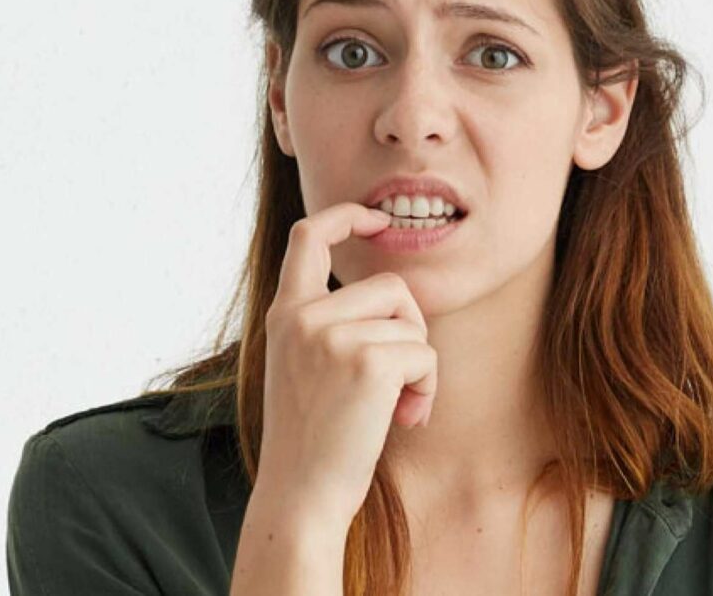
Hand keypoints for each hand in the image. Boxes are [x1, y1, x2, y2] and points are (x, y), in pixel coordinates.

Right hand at [255, 202, 437, 529]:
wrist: (300, 496)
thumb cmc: (312, 439)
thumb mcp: (303, 367)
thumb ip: (330, 326)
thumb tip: (397, 304)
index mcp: (285, 313)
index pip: (308, 236)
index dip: (346, 216)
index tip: (376, 219)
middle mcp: (303, 316)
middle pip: (392, 286)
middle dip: (412, 329)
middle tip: (403, 377)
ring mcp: (332, 336)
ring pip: (412, 323)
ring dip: (420, 367)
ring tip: (399, 406)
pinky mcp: (366, 361)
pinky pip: (424, 355)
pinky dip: (427, 388)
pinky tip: (405, 419)